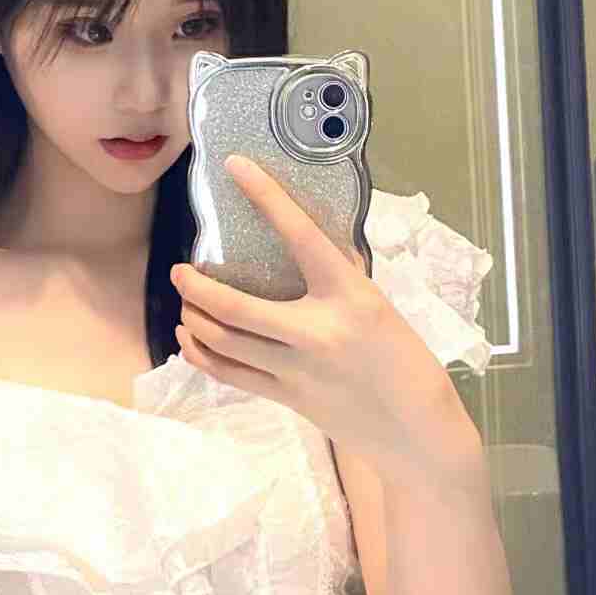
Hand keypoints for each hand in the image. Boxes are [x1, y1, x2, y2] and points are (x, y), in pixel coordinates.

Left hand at [170, 154, 467, 476]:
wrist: (415, 426)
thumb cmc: (403, 357)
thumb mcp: (377, 305)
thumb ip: (339, 277)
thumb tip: (305, 241)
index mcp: (350, 296)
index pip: (301, 235)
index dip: (267, 197)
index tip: (237, 167)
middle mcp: (318, 331)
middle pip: (235, 307)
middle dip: (196, 286)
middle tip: (180, 270)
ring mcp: (297, 370)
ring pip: (224, 342)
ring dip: (195, 318)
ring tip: (185, 301)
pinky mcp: (287, 398)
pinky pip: (230, 374)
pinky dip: (202, 354)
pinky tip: (191, 339)